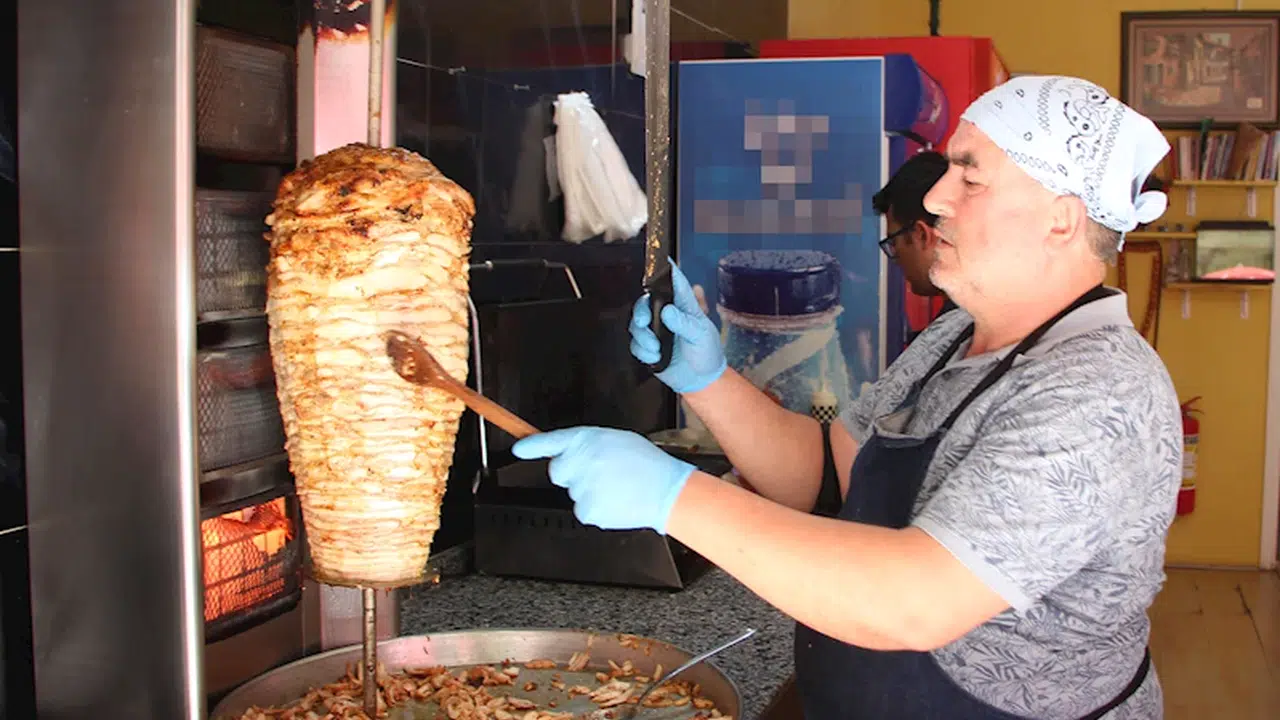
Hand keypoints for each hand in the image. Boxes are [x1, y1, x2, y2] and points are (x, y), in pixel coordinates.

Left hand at [512, 427, 695, 533]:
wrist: (666, 491)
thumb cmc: (646, 464)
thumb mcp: (616, 441)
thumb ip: (589, 445)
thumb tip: (572, 453)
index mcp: (587, 439)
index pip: (551, 441)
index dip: (531, 446)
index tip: (518, 450)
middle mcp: (580, 461)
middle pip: (557, 471)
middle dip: (571, 473)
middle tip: (598, 474)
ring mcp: (582, 487)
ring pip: (573, 492)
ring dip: (589, 491)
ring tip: (616, 486)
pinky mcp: (587, 510)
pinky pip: (583, 510)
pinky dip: (596, 508)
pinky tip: (615, 500)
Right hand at [630, 261, 726, 393]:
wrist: (701, 380)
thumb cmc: (707, 353)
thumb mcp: (700, 336)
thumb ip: (684, 324)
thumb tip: (667, 312)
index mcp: (684, 307)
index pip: (675, 283)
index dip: (667, 269)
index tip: (661, 259)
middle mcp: (668, 316)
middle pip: (646, 302)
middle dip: (641, 311)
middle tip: (643, 321)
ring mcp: (657, 331)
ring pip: (637, 324)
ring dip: (642, 336)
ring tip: (655, 347)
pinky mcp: (649, 347)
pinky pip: (636, 344)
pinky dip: (643, 351)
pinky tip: (655, 357)